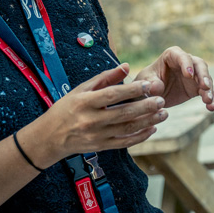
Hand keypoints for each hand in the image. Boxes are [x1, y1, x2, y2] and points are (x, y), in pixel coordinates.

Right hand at [22, 63, 167, 165]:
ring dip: (148, 121)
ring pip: (127, 129)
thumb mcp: (82, 89)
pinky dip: (140, 136)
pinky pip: (124, 143)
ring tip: (163, 113)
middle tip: (162, 100)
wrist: (50, 137)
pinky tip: (152, 128)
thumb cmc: (67, 108)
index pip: (112, 95)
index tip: (149, 85)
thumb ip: (105, 77)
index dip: (132, 90)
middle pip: (123, 113)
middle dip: (145, 107)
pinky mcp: (101, 147)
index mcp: (85, 102)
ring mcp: (96, 135)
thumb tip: (127, 66)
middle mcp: (91, 120)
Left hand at [135, 46, 213, 111]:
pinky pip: (207, 92)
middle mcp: (185, 63)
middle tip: (205, 86)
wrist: (149, 96)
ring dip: (209, 89)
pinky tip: (211, 108)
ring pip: (206, 79)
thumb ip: (150, 83)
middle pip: (199, 65)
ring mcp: (194, 75)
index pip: (181, 56)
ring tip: (208, 100)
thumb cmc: (145, 83)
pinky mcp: (197, 87)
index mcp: (171, 56)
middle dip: (203, 75)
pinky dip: (210, 99)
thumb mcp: (144, 82)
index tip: (189, 75)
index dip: (186, 64)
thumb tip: (157, 87)